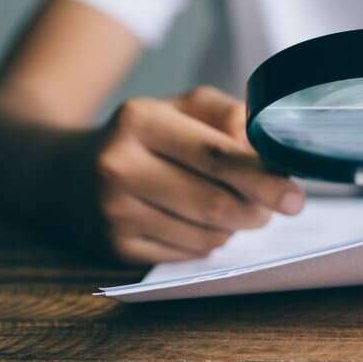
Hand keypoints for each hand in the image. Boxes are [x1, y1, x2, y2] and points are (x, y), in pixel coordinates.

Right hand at [89, 86, 304, 263]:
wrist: (67, 171)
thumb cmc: (144, 136)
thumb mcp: (182, 107)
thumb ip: (231, 117)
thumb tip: (269, 154)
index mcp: (140, 120)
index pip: (216, 156)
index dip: (262, 179)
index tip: (295, 196)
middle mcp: (119, 166)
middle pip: (214, 203)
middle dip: (256, 210)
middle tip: (274, 207)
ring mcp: (113, 211)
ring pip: (206, 234)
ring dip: (234, 227)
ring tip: (233, 209)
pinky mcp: (114, 247)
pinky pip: (188, 254)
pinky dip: (208, 242)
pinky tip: (198, 223)